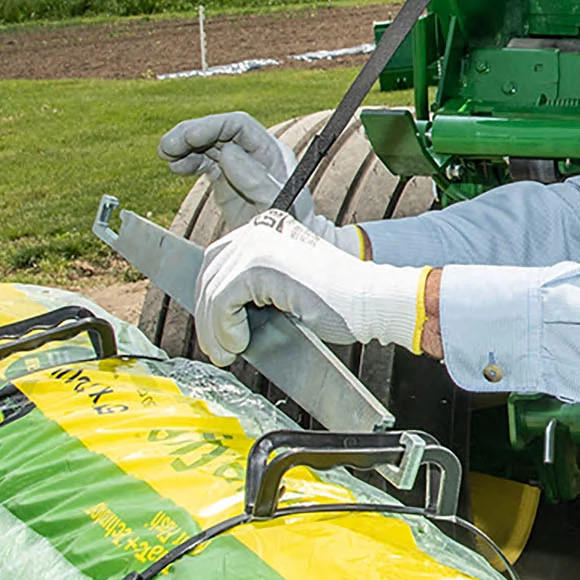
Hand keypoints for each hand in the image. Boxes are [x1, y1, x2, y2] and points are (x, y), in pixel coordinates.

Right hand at [159, 112, 354, 247]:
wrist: (287, 252)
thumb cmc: (290, 227)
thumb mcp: (277, 206)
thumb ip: (255, 179)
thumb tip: (228, 152)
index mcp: (272, 153)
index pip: (240, 126)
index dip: (212, 126)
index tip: (188, 136)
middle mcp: (255, 155)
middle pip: (219, 132)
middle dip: (191, 135)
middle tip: (166, 147)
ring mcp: (240, 166)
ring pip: (208, 145)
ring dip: (185, 147)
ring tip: (166, 156)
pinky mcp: (227, 181)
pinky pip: (205, 163)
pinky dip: (188, 162)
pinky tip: (176, 167)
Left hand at [195, 212, 425, 363]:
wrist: (372, 302)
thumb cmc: (340, 303)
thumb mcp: (285, 288)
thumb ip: (253, 290)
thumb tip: (214, 315)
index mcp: (267, 228)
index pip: (218, 259)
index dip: (209, 297)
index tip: (215, 330)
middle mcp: (260, 229)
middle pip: (209, 272)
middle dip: (208, 315)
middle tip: (217, 348)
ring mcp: (259, 244)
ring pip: (212, 290)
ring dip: (214, 328)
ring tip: (227, 350)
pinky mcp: (260, 267)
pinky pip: (223, 302)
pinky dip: (225, 328)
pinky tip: (239, 343)